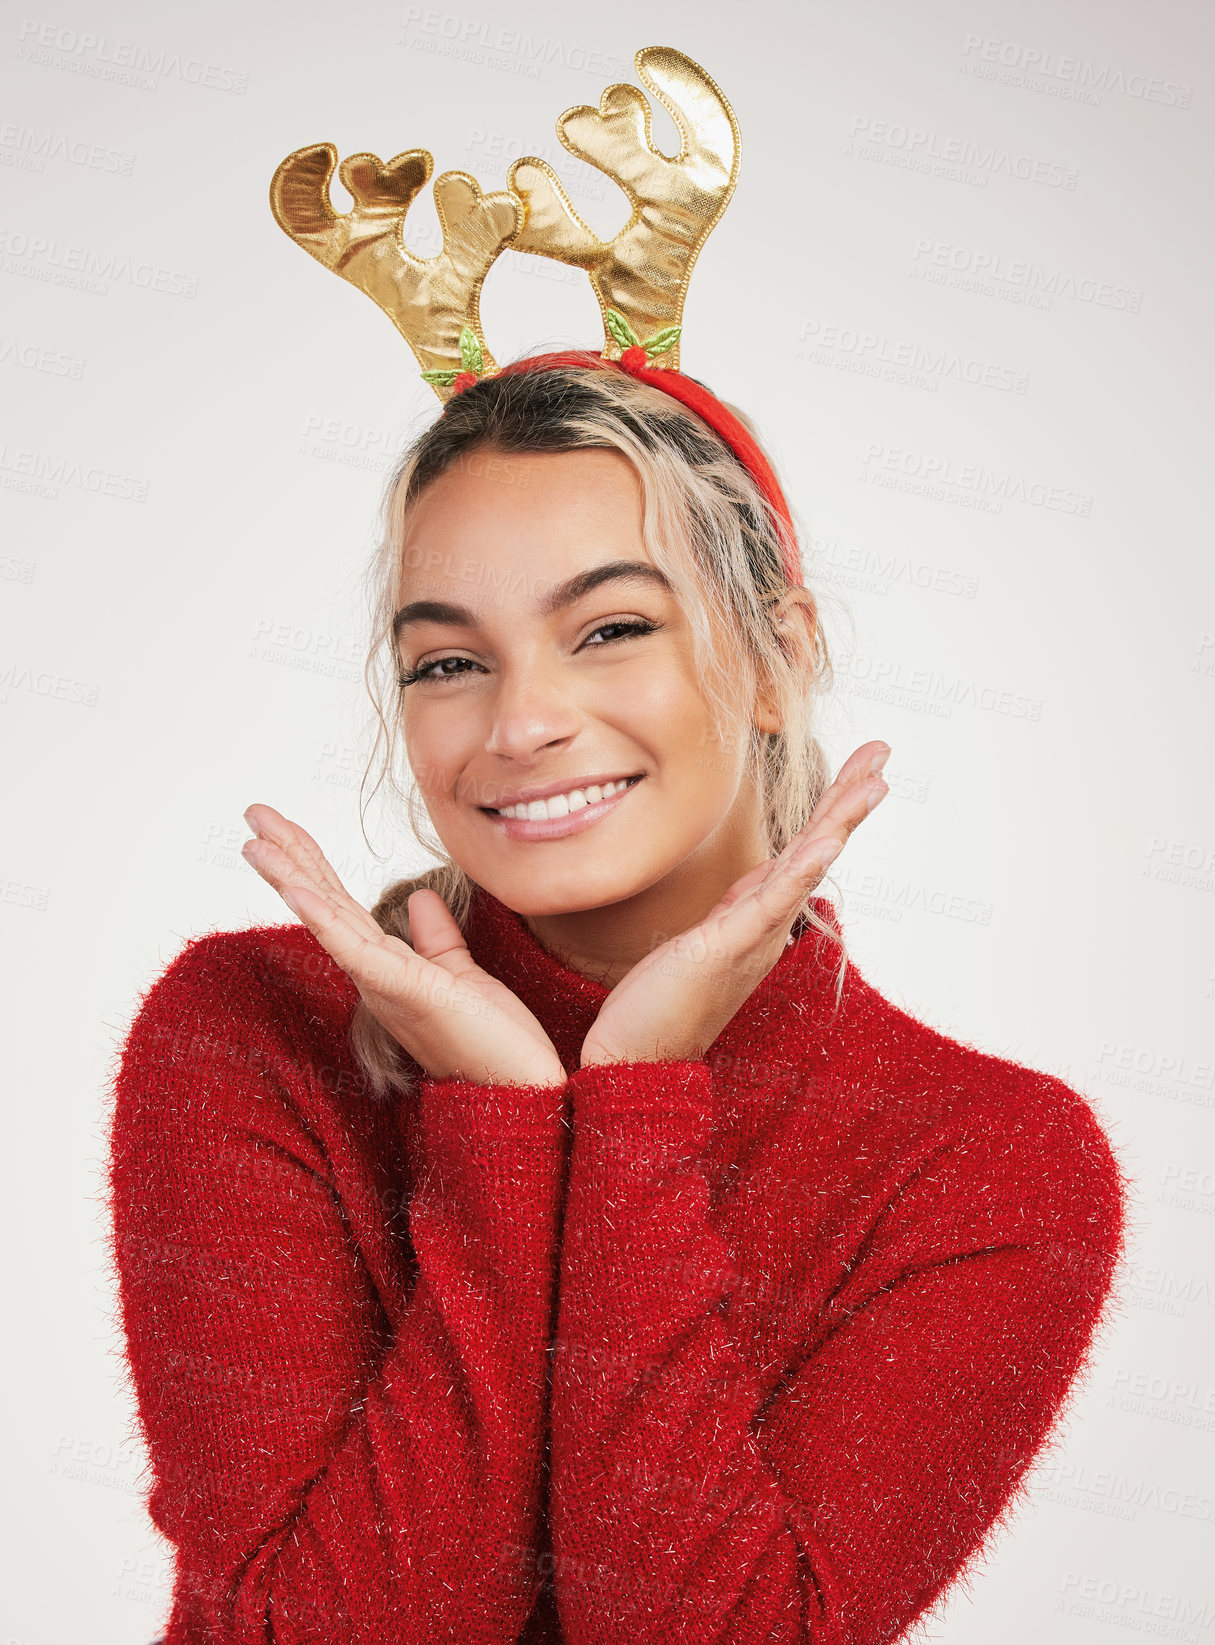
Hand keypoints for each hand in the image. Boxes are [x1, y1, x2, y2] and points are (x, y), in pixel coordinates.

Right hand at [241, 804, 566, 1088]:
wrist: (523, 1093)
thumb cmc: (495, 1043)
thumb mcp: (461, 974)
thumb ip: (436, 938)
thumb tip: (419, 898)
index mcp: (387, 968)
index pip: (340, 904)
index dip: (311, 862)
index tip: (281, 826)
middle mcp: (376, 977)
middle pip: (324, 903)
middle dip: (288, 855)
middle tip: (252, 811)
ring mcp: (386, 986)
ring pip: (329, 920)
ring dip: (291, 877)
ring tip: (256, 840)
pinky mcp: (408, 992)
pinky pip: (358, 950)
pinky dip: (325, 918)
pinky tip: (299, 889)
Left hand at [579, 740, 890, 1067]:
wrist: (638, 1059)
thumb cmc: (662, 1003)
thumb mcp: (704, 937)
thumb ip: (736, 908)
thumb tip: (758, 879)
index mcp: (759, 914)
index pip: (804, 847)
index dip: (833, 804)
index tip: (864, 764)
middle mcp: (767, 923)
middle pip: (818, 846)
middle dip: (850, 795)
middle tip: (884, 749)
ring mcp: (752, 935)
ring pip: (804, 866)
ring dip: (839, 821)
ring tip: (873, 783)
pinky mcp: (726, 947)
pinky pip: (771, 903)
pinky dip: (801, 871)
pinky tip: (826, 843)